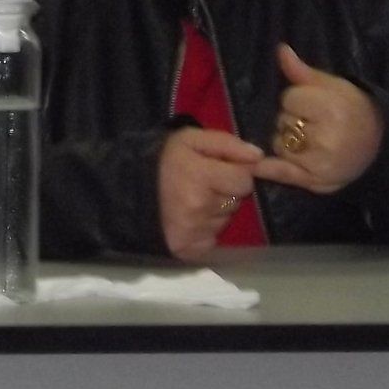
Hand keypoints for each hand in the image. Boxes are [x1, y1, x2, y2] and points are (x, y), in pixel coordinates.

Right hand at [157, 127, 266, 262]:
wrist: (130, 186)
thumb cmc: (166, 159)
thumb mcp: (193, 139)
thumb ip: (227, 144)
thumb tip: (259, 157)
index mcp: (200, 176)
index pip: (244, 180)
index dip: (235, 173)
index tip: (218, 169)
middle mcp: (198, 206)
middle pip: (236, 202)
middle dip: (225, 192)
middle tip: (202, 184)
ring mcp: (192, 230)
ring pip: (225, 221)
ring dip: (215, 211)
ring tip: (192, 199)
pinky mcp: (187, 248)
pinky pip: (213, 239)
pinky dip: (206, 230)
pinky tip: (190, 218)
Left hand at [260, 44, 383, 194]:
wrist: (379, 146)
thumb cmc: (353, 110)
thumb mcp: (334, 86)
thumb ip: (303, 72)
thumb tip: (281, 50)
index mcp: (332, 108)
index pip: (289, 99)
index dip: (297, 99)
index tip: (313, 105)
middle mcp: (326, 137)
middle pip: (282, 121)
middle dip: (292, 120)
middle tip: (314, 124)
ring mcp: (320, 162)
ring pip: (279, 145)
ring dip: (287, 142)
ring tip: (309, 140)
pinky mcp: (316, 181)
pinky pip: (283, 173)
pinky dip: (269, 169)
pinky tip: (258, 166)